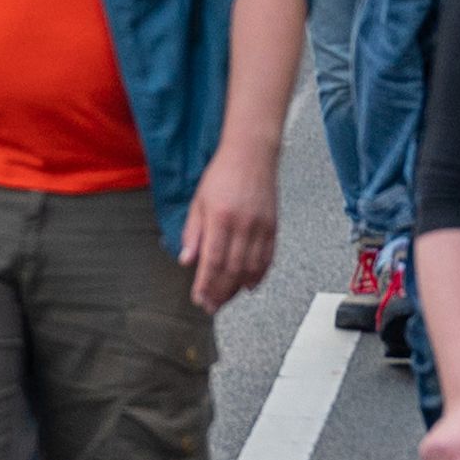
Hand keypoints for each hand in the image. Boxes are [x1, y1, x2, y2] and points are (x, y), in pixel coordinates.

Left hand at [186, 137, 283, 310]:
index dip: (206, 284)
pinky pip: (267, 258)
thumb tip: (186, 260)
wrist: (251, 154)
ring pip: (251, 268)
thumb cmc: (222, 174)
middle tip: (211, 306)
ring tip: (226, 300)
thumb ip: (193, 233)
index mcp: (220, 217)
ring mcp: (260, 226)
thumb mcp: (198, 201)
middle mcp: (242, 224)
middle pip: (232, 269)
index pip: (212, 260)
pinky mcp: (273, 226)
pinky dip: (258, 275)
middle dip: (220, 292)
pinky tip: (248, 286)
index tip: (199, 298)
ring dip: (237, 288)